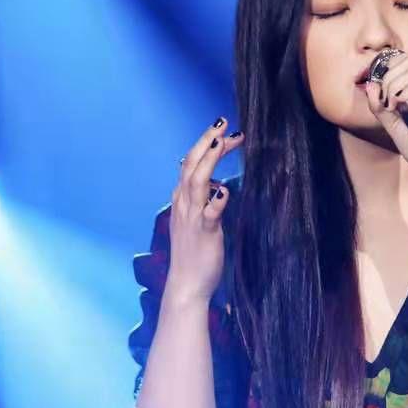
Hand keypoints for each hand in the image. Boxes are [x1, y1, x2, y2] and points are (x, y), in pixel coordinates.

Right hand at [166, 118, 244, 302]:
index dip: (204, 146)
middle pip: (191, 165)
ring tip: (223, 140)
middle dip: (206, 141)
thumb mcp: (196, 224)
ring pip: (196, 180)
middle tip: (222, 122)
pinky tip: (225, 188)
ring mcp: (192, 217)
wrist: (186, 285)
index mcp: (181, 201)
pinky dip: (217, 198)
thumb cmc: (194, 256)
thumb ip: (203, 204)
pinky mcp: (204, 232)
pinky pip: (209, 212)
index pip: (190, 165)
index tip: (222, 133)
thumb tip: (217, 188)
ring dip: (210, 158)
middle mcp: (183, 205)